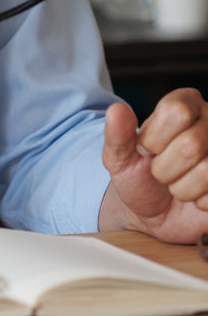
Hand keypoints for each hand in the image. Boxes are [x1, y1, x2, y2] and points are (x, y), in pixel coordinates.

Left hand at [99, 88, 207, 241]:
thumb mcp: (120, 156)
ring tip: (176, 184)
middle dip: (164, 169)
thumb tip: (116, 110)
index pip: (177, 111)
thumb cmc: (138, 176)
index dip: (155, 139)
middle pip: (192, 145)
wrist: (154, 212)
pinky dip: (198, 203)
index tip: (146, 149)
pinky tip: (195, 195)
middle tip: (160, 172)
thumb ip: (116, 134)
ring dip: (181, 189)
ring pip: (207, 172)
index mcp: (185, 103)